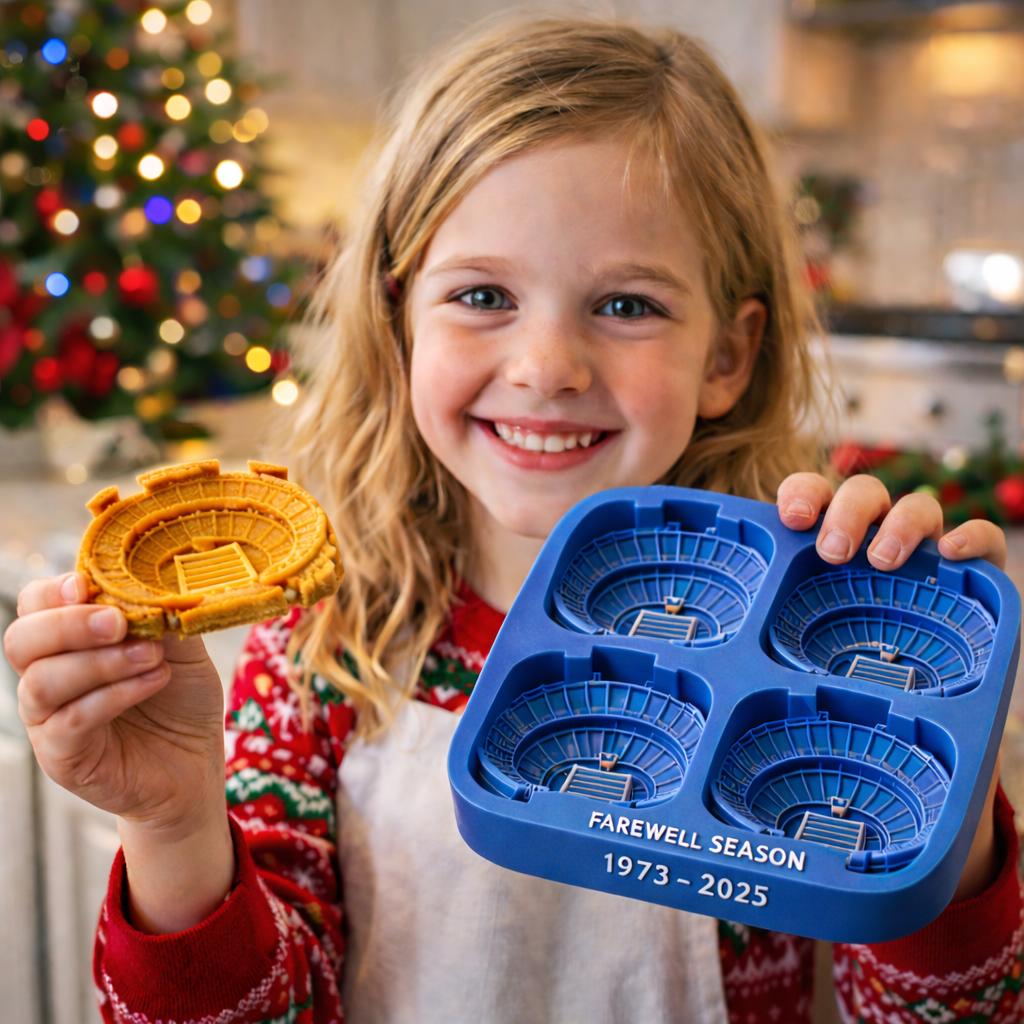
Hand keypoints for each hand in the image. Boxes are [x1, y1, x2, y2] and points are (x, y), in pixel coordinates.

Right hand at [4, 572, 233, 931]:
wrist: (195, 767)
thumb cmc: (182, 701)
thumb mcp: (181, 648)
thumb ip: (161, 614)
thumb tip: (152, 580)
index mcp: (69, 642)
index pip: (36, 604)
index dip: (54, 591)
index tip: (89, 585)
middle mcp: (47, 678)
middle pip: (22, 640)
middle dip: (69, 624)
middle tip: (118, 622)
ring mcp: (48, 720)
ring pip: (43, 680)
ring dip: (101, 661)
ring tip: (153, 655)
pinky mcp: (62, 757)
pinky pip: (70, 720)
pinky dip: (114, 695)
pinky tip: (152, 680)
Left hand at [776, 472, 1006, 902]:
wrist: (915, 722)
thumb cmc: (842, 681)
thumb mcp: (801, 661)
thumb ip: (762, 650)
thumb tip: (679, 677)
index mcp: (826, 545)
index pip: (814, 497)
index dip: (803, 494)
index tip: (791, 518)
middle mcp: (875, 540)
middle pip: (863, 495)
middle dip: (846, 512)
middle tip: (832, 552)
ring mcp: (927, 557)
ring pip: (919, 507)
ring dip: (900, 524)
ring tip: (881, 560)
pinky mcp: (974, 579)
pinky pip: (985, 540)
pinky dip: (971, 538)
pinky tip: (952, 554)